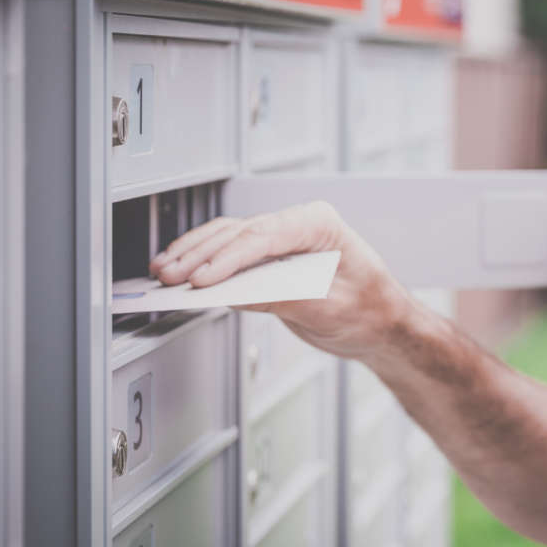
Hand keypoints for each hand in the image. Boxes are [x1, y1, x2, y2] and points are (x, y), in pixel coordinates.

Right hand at [149, 201, 414, 359]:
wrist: (382, 323)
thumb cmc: (370, 309)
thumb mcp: (329, 307)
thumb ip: (283, 296)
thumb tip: (237, 292)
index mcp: (320, 223)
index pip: (264, 236)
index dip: (228, 258)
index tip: (203, 279)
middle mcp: (299, 223)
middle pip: (240, 233)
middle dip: (201, 255)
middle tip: (170, 276)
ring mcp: (283, 238)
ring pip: (228, 237)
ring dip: (194, 254)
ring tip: (164, 272)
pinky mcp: (272, 258)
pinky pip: (232, 252)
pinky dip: (205, 261)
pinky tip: (181, 269)